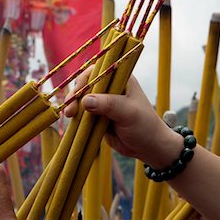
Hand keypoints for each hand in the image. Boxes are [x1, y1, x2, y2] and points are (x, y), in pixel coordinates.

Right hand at [64, 68, 181, 168]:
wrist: (149, 148)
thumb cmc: (144, 126)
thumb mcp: (128, 113)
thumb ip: (108, 105)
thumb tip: (85, 101)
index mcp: (120, 79)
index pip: (97, 71)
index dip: (85, 79)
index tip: (78, 92)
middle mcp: (110, 87)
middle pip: (86, 84)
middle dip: (76, 95)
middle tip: (71, 109)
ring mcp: (103, 102)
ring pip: (82, 99)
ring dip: (73, 105)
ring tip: (69, 115)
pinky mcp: (98, 115)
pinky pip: (83, 112)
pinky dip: (76, 115)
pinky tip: (71, 120)